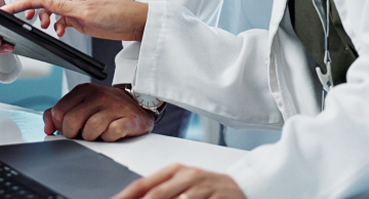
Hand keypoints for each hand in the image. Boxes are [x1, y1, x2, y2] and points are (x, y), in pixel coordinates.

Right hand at [1, 0, 147, 41]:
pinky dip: (55, 26)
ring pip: (49, 8)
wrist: (134, 21)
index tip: (5, 10)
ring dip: (41, 17)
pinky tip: (59, 33)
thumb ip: (62, 6)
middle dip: (28, 6)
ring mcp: (74, 10)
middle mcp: (69, 2)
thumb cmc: (116, 14)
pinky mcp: (80, 19)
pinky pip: (60, 19)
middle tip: (25, 20)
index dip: (20, 3)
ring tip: (43, 28)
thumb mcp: (86, 12)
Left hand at [43, 83, 154, 140]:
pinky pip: (109, 135)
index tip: (70, 127)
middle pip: (71, 122)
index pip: (58, 113)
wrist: (137, 103)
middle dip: (74, 134)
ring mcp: (114, 106)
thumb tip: (47, 126)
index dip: (61, 126)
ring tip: (99, 131)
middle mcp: (98, 95)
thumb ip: (61, 112)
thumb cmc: (106, 106)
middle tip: (83, 132)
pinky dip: (108, 138)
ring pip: (89, 131)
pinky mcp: (128, 119)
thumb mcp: (82, 103)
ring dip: (92, 137)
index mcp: (83, 90)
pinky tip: (111, 132)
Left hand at [112, 165, 245, 198]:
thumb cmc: (206, 188)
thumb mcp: (181, 184)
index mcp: (173, 171)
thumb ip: (159, 190)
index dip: (126, 196)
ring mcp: (203, 187)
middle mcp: (187, 176)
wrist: (242, 187)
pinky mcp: (219, 197)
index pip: (143, 184)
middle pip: (157, 195)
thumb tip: (131, 196)